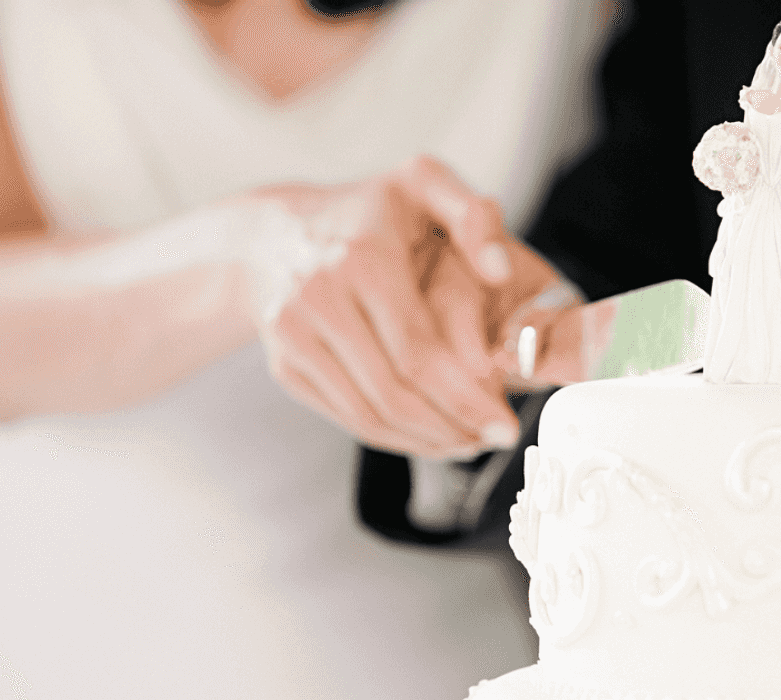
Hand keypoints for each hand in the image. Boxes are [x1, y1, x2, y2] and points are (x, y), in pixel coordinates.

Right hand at [247, 156, 522, 458]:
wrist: (274, 233)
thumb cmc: (370, 210)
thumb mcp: (423, 184)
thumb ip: (473, 218)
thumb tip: (500, 273)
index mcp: (362, 258)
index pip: (417, 349)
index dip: (464, 395)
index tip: (505, 424)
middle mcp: (318, 297)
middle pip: (393, 389)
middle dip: (451, 426)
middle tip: (495, 439)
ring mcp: (293, 335)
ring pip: (368, 412)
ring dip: (425, 441)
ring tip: (469, 443)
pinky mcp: (284, 366)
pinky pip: (346, 416)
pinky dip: (392, 436)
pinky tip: (430, 436)